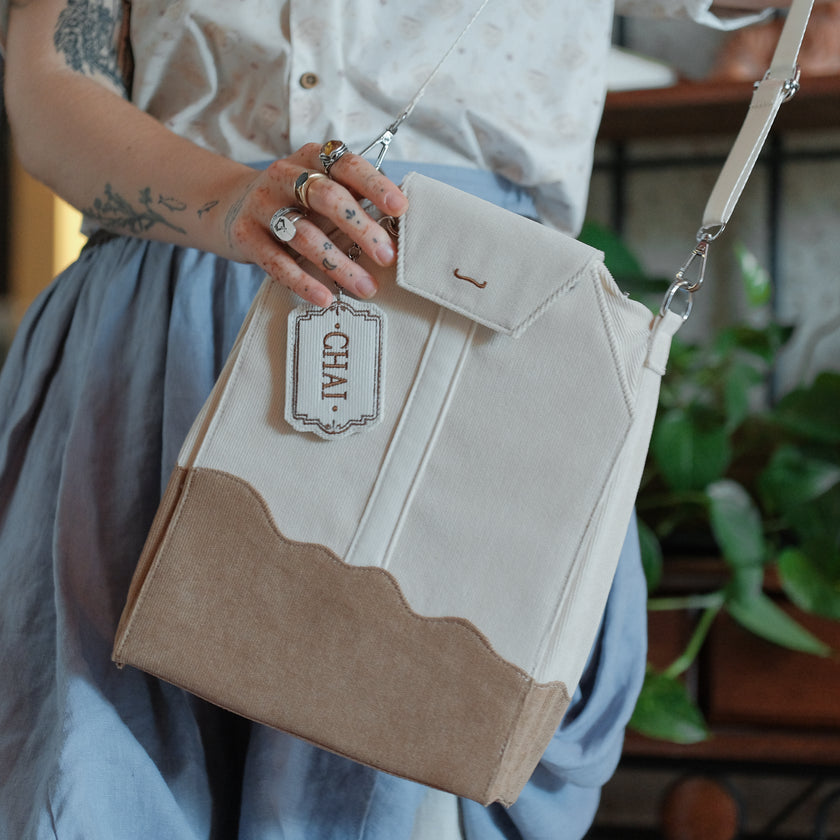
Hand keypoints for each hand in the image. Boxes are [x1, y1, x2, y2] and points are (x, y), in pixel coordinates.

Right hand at [221, 143, 408, 306]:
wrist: (231, 205)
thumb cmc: (295, 201)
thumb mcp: (320, 189)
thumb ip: (352, 197)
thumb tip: (398, 223)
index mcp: (311, 159)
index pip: (347, 165)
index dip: (375, 184)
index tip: (400, 208)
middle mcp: (285, 176)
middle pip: (328, 199)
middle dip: (362, 228)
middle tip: (387, 256)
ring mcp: (262, 205)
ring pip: (304, 235)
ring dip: (339, 264)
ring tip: (367, 287)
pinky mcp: (246, 236)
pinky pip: (277, 263)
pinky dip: (303, 282)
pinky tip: (326, 298)